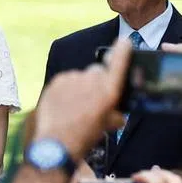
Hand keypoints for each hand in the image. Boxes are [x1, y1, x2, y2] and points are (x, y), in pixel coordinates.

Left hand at [34, 38, 131, 161]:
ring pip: (79, 77)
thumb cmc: (84, 136)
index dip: (123, 51)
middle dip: (95, 82)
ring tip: (72, 106)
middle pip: (97, 72)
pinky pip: (65, 81)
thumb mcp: (105, 127)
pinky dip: (65, 89)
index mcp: (108, 90)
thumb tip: (117, 117)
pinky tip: (62, 104)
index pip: (119, 62)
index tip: (125, 41)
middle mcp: (91, 80)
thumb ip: (113, 116)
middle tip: (89, 99)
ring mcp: (72, 79)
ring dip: (78, 86)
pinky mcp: (57, 81)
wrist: (56, 141)